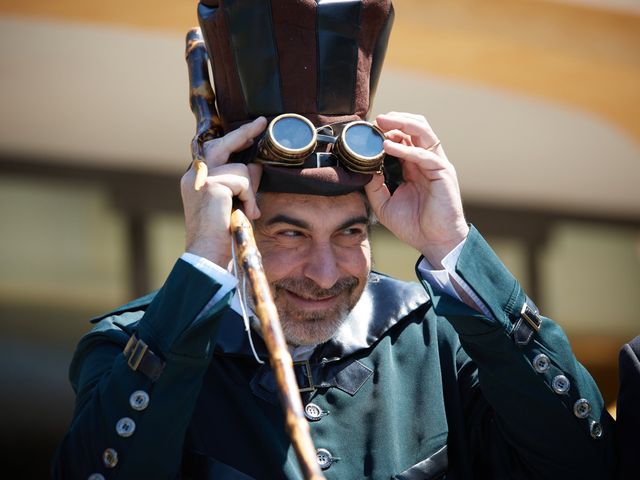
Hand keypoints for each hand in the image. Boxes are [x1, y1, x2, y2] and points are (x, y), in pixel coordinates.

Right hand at [181, 117, 267, 266]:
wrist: (208, 254)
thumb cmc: (221, 234)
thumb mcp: (233, 203)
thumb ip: (241, 184)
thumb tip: (256, 167)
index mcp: (196, 179)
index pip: (215, 150)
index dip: (234, 138)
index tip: (252, 129)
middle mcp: (194, 175)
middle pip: (222, 144)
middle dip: (244, 133)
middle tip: (261, 123)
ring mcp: (202, 178)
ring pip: (241, 169)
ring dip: (251, 191)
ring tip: (247, 211)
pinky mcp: (212, 185)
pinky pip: (244, 181)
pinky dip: (250, 198)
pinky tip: (246, 214)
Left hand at [365, 112, 468, 267]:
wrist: (434, 242)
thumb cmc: (414, 225)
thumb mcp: (384, 204)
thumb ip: (374, 185)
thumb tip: (362, 169)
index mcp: (413, 166)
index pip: (403, 138)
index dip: (387, 130)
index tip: (368, 129)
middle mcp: (426, 161)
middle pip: (415, 128)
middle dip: (396, 119)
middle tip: (375, 120)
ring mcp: (436, 164)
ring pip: (423, 132)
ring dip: (402, 124)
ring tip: (382, 122)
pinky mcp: (443, 172)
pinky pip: (423, 154)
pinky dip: (405, 148)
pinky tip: (388, 147)